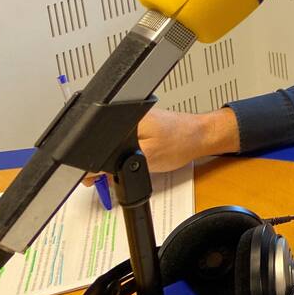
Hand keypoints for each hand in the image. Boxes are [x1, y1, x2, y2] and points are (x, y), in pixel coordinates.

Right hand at [83, 107, 237, 184]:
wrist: (201, 137)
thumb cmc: (181, 143)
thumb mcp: (145, 158)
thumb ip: (118, 164)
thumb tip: (93, 169)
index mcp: (124, 119)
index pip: (95, 143)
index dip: (92, 165)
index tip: (94, 178)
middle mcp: (127, 116)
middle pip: (102, 145)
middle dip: (103, 165)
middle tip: (113, 177)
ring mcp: (135, 120)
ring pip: (113, 145)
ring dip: (116, 160)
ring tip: (133, 164)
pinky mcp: (142, 126)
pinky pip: (125, 143)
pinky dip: (127, 155)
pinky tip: (138, 159)